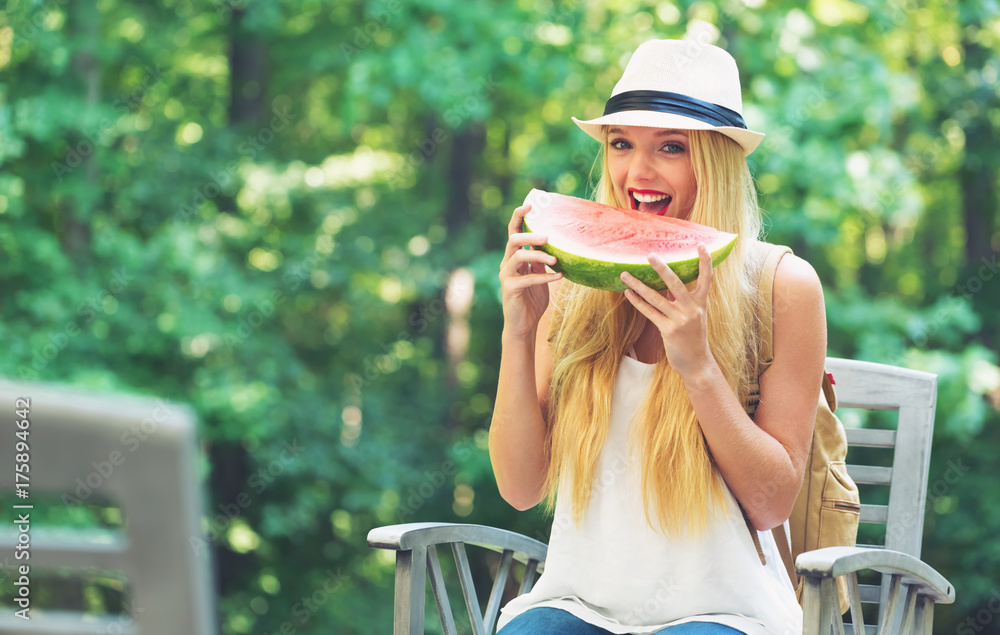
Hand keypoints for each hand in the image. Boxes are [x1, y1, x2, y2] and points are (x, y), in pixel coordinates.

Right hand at [499, 204, 561, 338]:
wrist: (524, 325)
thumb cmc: (532, 300)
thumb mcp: (539, 276)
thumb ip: (541, 261)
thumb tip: (553, 244)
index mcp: (514, 257)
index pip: (513, 232)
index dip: (519, 217)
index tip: (530, 205)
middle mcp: (507, 263)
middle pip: (513, 240)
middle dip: (530, 235)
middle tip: (547, 236)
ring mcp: (506, 276)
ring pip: (518, 256)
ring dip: (538, 255)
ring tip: (555, 259)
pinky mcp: (510, 289)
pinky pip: (527, 278)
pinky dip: (545, 276)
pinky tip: (559, 277)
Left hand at [620, 243, 713, 376]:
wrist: (697, 363)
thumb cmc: (694, 338)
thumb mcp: (695, 316)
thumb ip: (684, 301)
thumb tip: (668, 284)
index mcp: (700, 303)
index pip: (706, 278)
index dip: (705, 261)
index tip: (701, 245)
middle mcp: (691, 309)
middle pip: (676, 283)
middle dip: (662, 268)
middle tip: (650, 255)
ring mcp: (680, 320)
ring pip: (656, 297)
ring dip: (638, 285)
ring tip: (625, 274)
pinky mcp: (668, 330)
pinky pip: (649, 312)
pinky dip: (637, 302)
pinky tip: (627, 293)